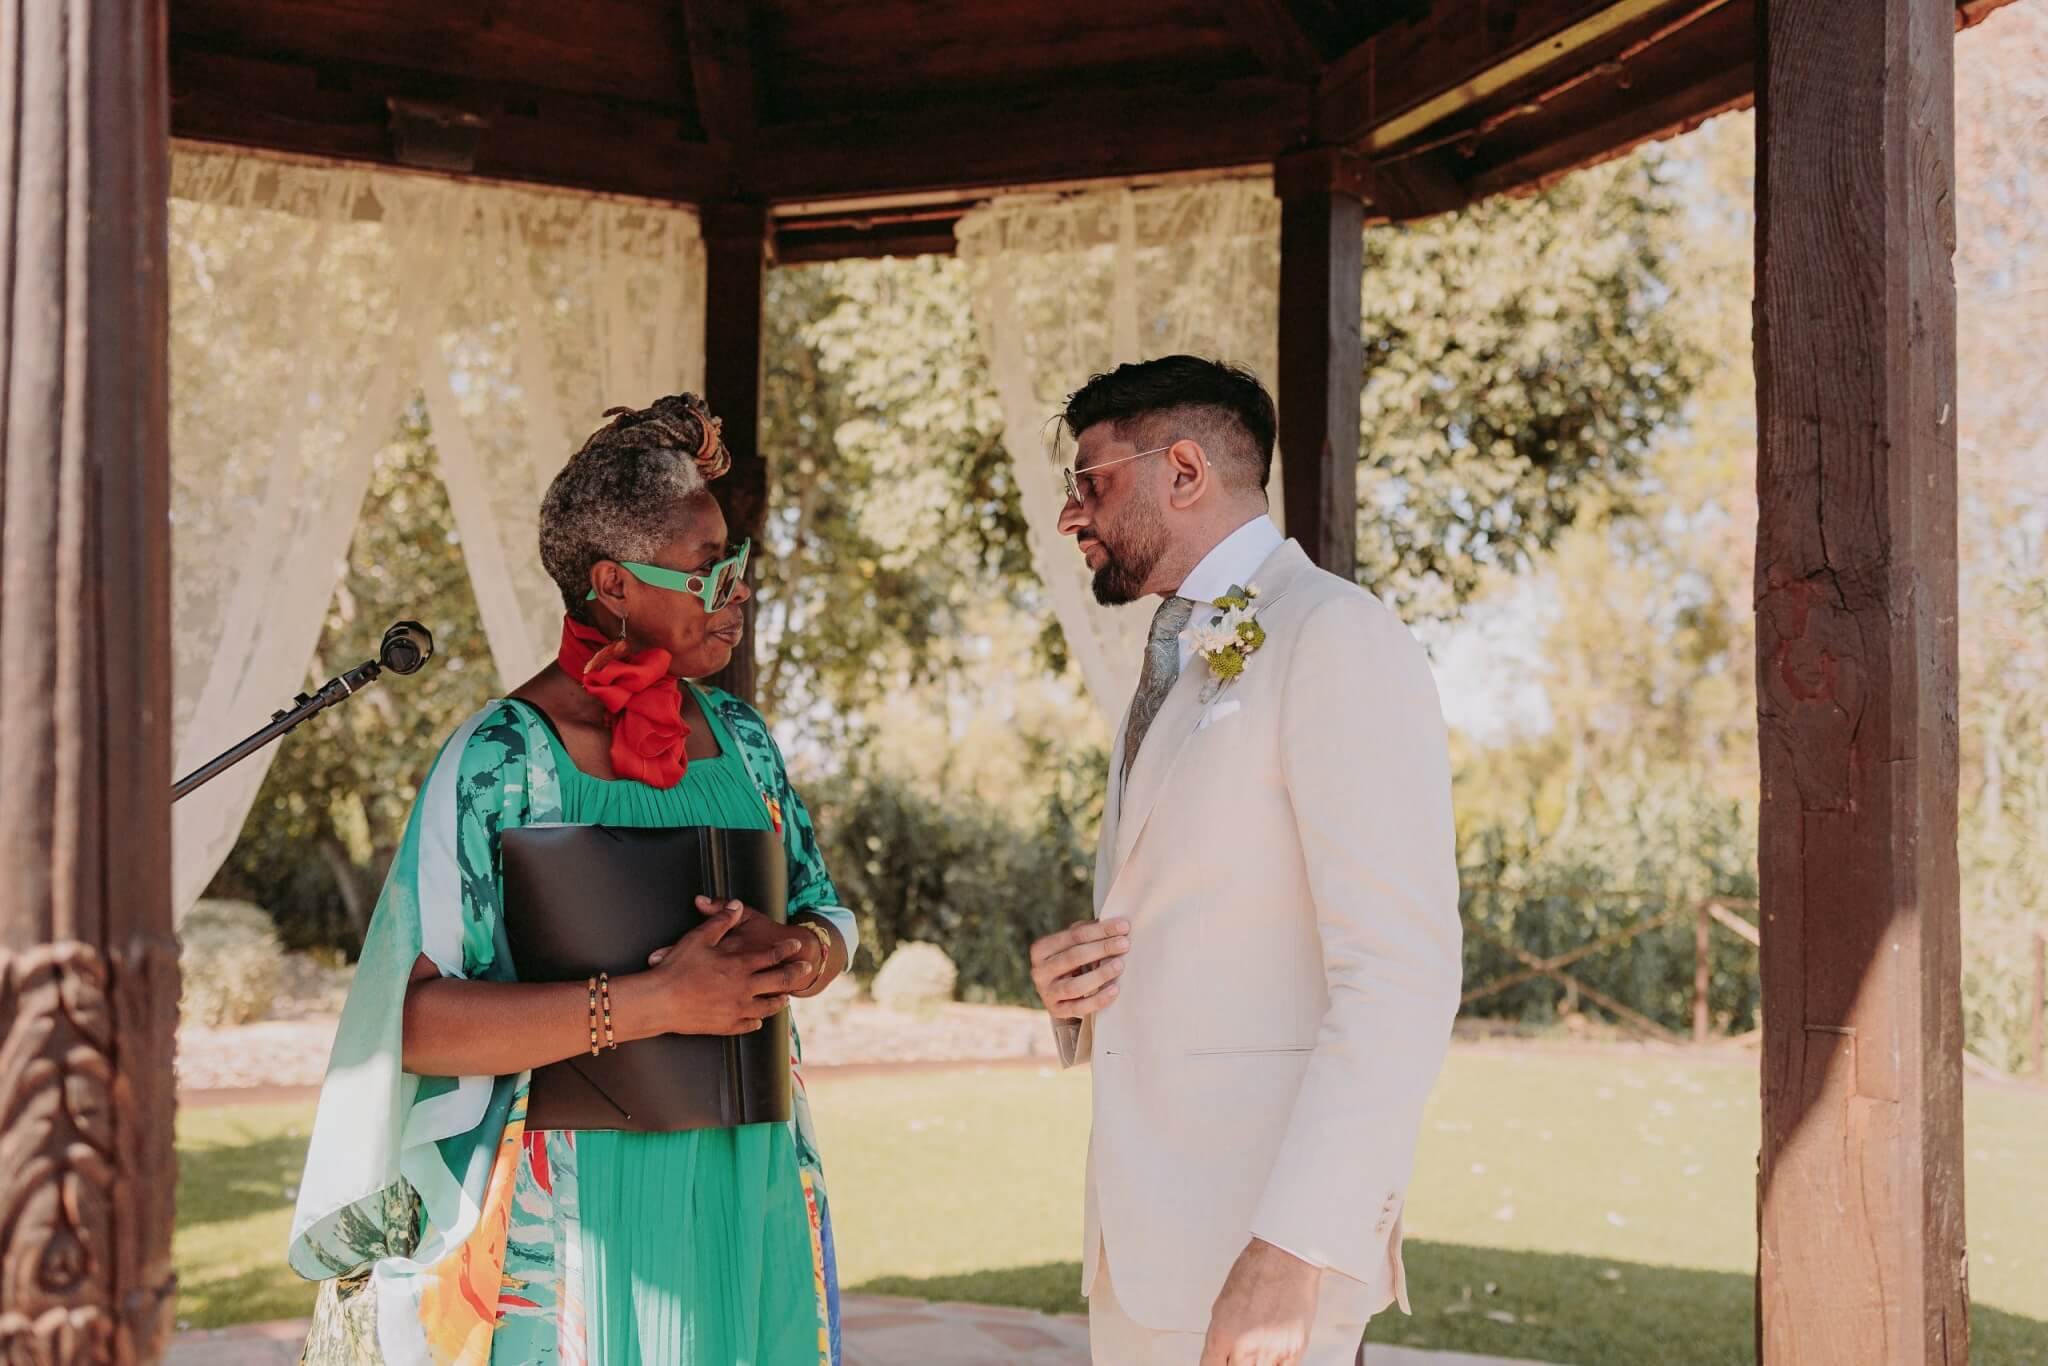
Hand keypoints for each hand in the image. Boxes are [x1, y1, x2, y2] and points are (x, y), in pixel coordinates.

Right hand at [639, 900, 808, 1034]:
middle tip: (806, 968)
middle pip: (779, 981)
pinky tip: (758, 1020)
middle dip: (796, 973)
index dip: (787, 948)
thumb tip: (735, 904)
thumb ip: (721, 920)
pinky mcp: (726, 1026)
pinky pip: (748, 1024)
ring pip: (768, 1007)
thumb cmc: (677, 968)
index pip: (772, 955)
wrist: (661, 1002)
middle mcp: (744, 988)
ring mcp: (737, 1009)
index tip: (797, 944)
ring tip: (786, 998)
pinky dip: (756, 1021)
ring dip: (780, 1001)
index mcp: (739, 965)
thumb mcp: (699, 937)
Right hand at [1029, 918, 1129, 1020]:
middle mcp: (1039, 971)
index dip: (1101, 930)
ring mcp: (1046, 993)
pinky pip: (1079, 1007)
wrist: (1057, 991)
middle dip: (1102, 949)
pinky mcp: (1056, 1011)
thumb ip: (1089, 933)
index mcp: (1041, 948)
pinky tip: (1114, 990)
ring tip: (1120, 965)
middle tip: (1125, 944)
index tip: (1124, 927)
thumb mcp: (1073, 944)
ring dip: (1100, 974)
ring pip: (1075, 985)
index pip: (1074, 935)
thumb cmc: (1071, 961)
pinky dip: (1098, 999)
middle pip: (1073, 957)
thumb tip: (1118, 927)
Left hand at [1199, 1239, 1321, 1365]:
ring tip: (1259, 1346)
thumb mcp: (1222, 1305)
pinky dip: (1277, 1363)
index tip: (1221, 1363)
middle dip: (1236, 1364)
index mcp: (1222, 1334)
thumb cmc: (1255, 1272)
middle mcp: (1245, 1347)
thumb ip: (1221, 1336)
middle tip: (1241, 1352)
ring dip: (1258, 1363)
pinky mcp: (1294, 1350)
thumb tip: (1220, 1355)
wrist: (1285, 1257)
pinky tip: (1274, 1350)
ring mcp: (1271, 1351)